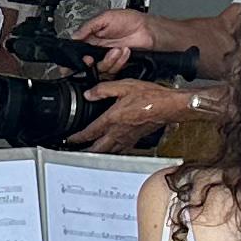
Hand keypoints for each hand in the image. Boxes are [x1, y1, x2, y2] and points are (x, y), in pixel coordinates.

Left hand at [65, 78, 197, 151]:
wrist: (171, 106)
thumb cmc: (152, 96)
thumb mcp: (125, 85)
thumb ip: (104, 89)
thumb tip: (89, 93)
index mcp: (113, 119)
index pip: (90, 132)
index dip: (77, 137)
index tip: (69, 140)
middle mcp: (118, 132)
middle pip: (97, 148)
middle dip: (84, 152)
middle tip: (74, 152)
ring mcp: (128, 138)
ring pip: (108, 152)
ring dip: (97, 154)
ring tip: (88, 154)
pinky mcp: (136, 139)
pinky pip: (120, 149)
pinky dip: (112, 152)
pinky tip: (111, 150)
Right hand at [73, 8, 160, 62]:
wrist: (148, 30)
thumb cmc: (130, 20)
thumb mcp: (105, 17)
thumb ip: (88, 26)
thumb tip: (74, 36)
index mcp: (91, 38)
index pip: (77, 51)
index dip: (76, 58)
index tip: (78, 60)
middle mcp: (98, 49)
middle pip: (87, 64)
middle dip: (90, 63)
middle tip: (92, 58)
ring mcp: (108, 58)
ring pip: (100, 69)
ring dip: (109, 60)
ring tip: (117, 49)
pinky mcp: (117, 64)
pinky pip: (113, 71)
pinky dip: (119, 62)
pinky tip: (125, 52)